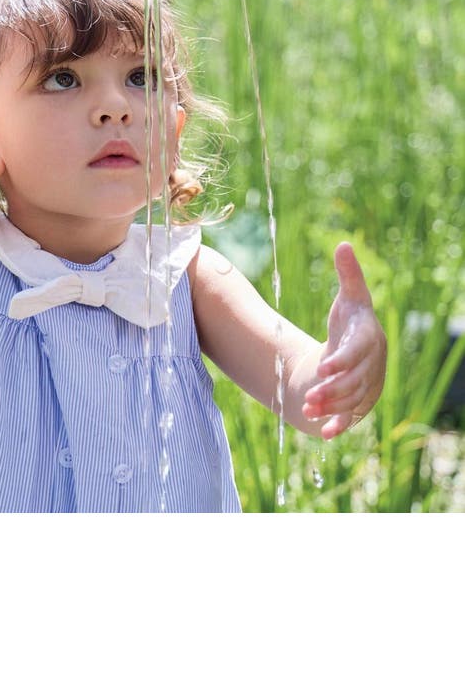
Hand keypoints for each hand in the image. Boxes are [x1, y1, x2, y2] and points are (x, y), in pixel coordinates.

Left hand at [302, 243, 386, 439]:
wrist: (355, 352)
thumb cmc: (350, 322)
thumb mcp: (350, 298)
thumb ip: (348, 275)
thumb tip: (344, 244)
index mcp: (368, 339)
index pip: (358, 352)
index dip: (343, 361)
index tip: (324, 366)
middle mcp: (371, 366)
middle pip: (354, 381)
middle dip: (332, 390)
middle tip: (309, 395)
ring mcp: (367, 387)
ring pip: (351, 401)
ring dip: (330, 408)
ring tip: (306, 408)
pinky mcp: (360, 404)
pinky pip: (352, 418)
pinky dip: (338, 427)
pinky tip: (323, 434)